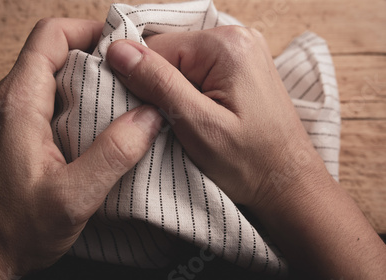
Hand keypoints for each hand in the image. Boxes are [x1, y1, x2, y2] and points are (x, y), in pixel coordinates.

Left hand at [0, 18, 161, 278]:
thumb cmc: (13, 230)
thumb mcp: (73, 198)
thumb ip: (114, 154)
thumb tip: (150, 116)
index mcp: (17, 103)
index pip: (50, 36)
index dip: (88, 31)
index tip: (123, 49)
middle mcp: (3, 100)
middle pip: (50, 53)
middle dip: (92, 57)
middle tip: (130, 79)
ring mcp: (0, 115)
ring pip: (45, 75)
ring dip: (81, 81)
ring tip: (118, 102)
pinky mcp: (4, 132)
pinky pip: (39, 99)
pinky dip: (68, 101)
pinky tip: (91, 128)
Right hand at [106, 26, 385, 278]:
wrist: (287, 183)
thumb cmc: (250, 162)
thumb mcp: (197, 125)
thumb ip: (158, 82)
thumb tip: (117, 49)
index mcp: (226, 44)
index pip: (155, 45)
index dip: (139, 78)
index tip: (144, 113)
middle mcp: (236, 36)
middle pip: (168, 50)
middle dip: (156, 83)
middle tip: (164, 120)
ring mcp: (240, 50)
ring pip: (179, 61)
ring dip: (170, 88)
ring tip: (181, 121)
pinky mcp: (240, 66)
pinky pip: (197, 68)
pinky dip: (186, 90)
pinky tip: (192, 114)